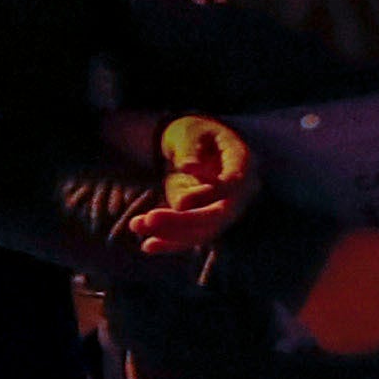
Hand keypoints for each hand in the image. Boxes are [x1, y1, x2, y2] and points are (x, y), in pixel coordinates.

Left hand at [127, 115, 251, 260]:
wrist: (193, 145)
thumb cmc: (193, 133)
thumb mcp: (188, 132)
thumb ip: (189, 150)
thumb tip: (188, 175)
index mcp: (242, 160)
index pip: (234, 182)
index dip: (210, 191)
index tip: (181, 195)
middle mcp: (239, 190)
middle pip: (218, 213)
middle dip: (184, 221)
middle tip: (150, 217)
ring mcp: (224, 208)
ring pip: (204, 230)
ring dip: (170, 234)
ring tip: (136, 226)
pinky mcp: (205, 221)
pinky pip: (192, 237)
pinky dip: (170, 242)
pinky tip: (147, 245)